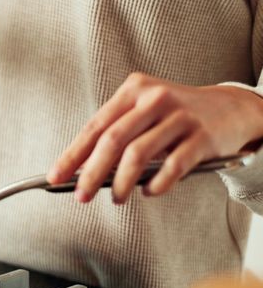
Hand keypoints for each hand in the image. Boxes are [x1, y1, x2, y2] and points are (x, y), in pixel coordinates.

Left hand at [47, 72, 262, 203]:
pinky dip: (156, 185)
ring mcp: (180, 116)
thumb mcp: (144, 111)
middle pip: (112, 140)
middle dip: (91, 172)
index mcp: (133, 89)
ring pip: (138, 155)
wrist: (231, 108)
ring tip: (115, 197)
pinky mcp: (202, 137)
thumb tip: (83, 169)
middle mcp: (155, 98)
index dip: (74, 153)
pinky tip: (149, 191)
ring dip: (121, 183)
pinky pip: (171, 168)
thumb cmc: (176, 114)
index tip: (56, 175)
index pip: (95, 126)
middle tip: (80, 195)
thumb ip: (117, 133)